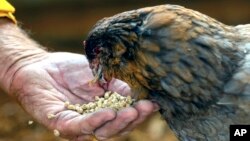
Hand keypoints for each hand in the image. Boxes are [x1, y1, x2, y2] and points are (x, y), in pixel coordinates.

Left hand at [9, 52, 157, 140]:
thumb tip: (138, 91)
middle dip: (133, 119)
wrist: (40, 66)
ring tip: (130, 111)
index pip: (125, 116)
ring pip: (102, 132)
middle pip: (118, 128)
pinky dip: (95, 121)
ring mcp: (78, 124)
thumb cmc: (70, 70)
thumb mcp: (100, 74)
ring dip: (118, 123)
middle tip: (145, 107)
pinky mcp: (61, 123)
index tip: (154, 102)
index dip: (140, 111)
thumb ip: (117, 84)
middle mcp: (94, 120)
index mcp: (104, 109)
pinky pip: (79, 127)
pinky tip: (108, 113)